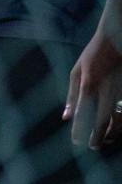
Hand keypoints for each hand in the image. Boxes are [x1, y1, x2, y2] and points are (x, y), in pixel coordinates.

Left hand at [64, 30, 121, 149]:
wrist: (118, 36)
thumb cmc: (94, 53)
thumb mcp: (76, 70)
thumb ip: (71, 95)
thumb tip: (66, 118)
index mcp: (89, 84)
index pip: (83, 114)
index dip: (79, 131)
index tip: (76, 142)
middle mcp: (107, 89)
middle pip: (103, 120)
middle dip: (97, 137)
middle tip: (93, 147)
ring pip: (120, 118)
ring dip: (113, 133)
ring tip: (105, 141)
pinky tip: (117, 128)